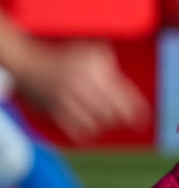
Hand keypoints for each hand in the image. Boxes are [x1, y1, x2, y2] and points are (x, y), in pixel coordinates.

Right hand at [16, 41, 146, 141]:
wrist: (28, 63)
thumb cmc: (65, 59)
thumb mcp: (91, 54)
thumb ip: (110, 66)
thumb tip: (125, 88)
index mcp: (95, 70)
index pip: (123, 94)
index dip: (135, 111)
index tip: (141, 121)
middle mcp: (82, 83)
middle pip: (111, 113)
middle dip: (117, 118)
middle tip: (117, 118)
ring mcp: (67, 98)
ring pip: (95, 123)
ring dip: (101, 125)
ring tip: (101, 120)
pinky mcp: (54, 110)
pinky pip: (75, 130)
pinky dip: (84, 133)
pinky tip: (87, 130)